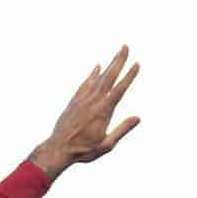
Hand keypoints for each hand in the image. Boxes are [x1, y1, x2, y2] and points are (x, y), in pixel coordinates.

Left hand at [29, 45, 140, 180]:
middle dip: (118, 61)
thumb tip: (138, 118)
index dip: (129, 76)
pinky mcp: (74, 101)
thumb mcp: (106, 145)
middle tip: (126, 47)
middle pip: (109, 77)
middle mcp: (93, 101)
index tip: (137, 64)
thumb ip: (122, 130)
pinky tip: (97, 67)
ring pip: (98, 78)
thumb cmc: (83, 150)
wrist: (58, 149)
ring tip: (116, 53)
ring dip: (108, 64)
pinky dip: (92, 74)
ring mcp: (83, 99)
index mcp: (103, 111)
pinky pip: (85, 84)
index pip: (120, 89)